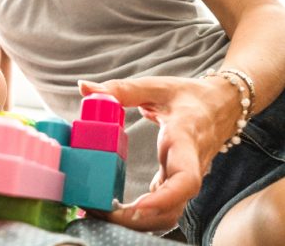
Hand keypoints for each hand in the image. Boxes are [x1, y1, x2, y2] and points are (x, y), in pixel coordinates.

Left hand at [79, 76, 238, 231]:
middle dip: (138, 218)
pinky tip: (112, 211)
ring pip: (169, 213)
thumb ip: (120, 89)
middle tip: (100, 213)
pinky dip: (140, 214)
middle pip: (173, 207)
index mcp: (185, 140)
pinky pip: (164, 206)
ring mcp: (185, 177)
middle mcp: (189, 166)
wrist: (222, 104)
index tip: (137, 206)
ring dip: (137, 221)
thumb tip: (84, 88)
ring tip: (100, 213)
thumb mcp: (155, 86)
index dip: (164, 198)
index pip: (186, 179)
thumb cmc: (188, 95)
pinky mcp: (177, 182)